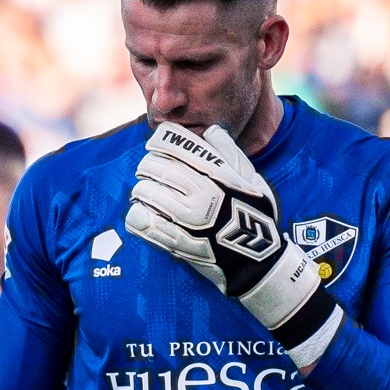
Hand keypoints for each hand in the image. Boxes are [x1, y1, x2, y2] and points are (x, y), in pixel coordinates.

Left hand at [124, 121, 342, 369]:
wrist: (252, 259)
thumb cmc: (253, 213)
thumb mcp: (251, 178)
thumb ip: (229, 152)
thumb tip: (210, 131)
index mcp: (217, 173)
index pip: (175, 145)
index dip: (159, 141)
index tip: (155, 145)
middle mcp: (200, 193)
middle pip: (154, 167)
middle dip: (147, 165)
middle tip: (148, 171)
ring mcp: (184, 218)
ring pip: (144, 192)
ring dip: (141, 190)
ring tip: (146, 193)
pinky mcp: (171, 240)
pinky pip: (140, 220)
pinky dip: (137, 214)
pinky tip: (142, 213)